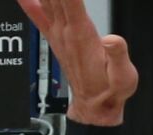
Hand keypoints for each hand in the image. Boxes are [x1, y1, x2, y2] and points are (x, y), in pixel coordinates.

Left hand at [17, 0, 138, 125]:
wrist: (95, 106)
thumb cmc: (110, 90)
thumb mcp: (123, 77)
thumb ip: (118, 56)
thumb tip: (111, 39)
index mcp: (81, 35)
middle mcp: (65, 31)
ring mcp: (58, 34)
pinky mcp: (56, 38)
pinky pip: (37, 15)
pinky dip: (29, 2)